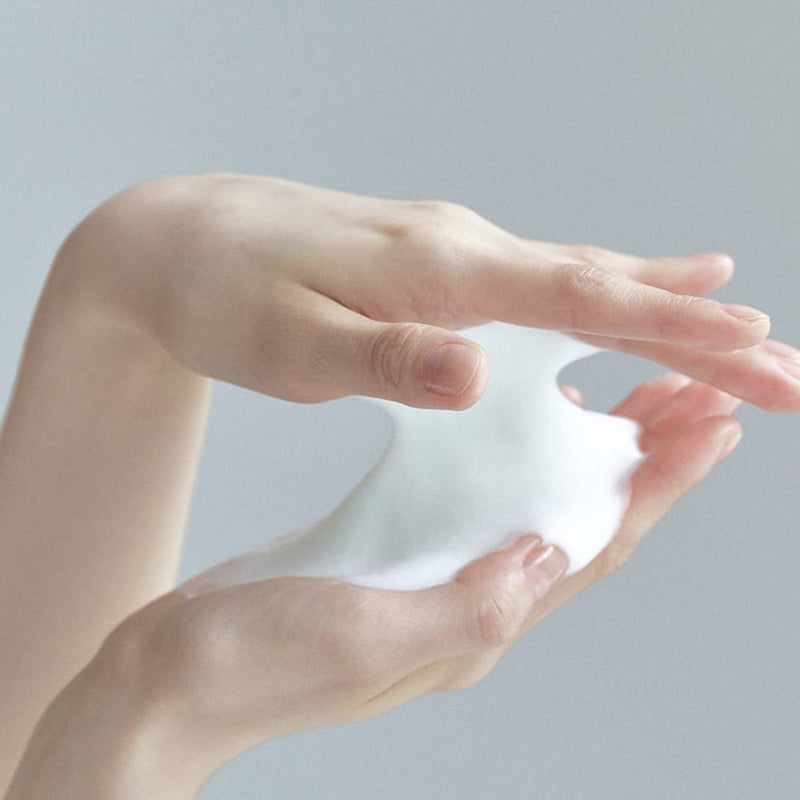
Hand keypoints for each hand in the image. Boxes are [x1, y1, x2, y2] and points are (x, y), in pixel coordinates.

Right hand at [41, 371, 735, 795]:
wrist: (173, 677)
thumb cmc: (254, 664)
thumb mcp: (363, 638)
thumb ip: (464, 608)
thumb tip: (544, 559)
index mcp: (473, 626)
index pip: (593, 548)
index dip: (658, 486)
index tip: (708, 424)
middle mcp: (469, 603)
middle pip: (583, 523)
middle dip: (646, 460)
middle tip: (692, 392)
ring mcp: (434, 577)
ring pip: (539, 505)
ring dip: (591, 453)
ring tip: (630, 397)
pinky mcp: (398, 553)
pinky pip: (483, 496)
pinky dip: (522, 456)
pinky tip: (530, 423)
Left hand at [56, 172, 799, 410]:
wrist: (177, 239)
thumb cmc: (225, 296)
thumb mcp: (291, 343)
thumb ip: (385, 360)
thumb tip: (479, 374)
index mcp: (437, 271)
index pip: (579, 301)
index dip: (671, 331)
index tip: (756, 353)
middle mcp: (459, 250)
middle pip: (601, 287)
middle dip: (696, 332)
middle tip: (783, 365)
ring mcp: (449, 253)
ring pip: (577, 282)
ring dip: (660, 313)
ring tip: (736, 331)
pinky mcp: (433, 266)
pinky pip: (536, 284)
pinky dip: (597, 297)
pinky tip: (625, 297)